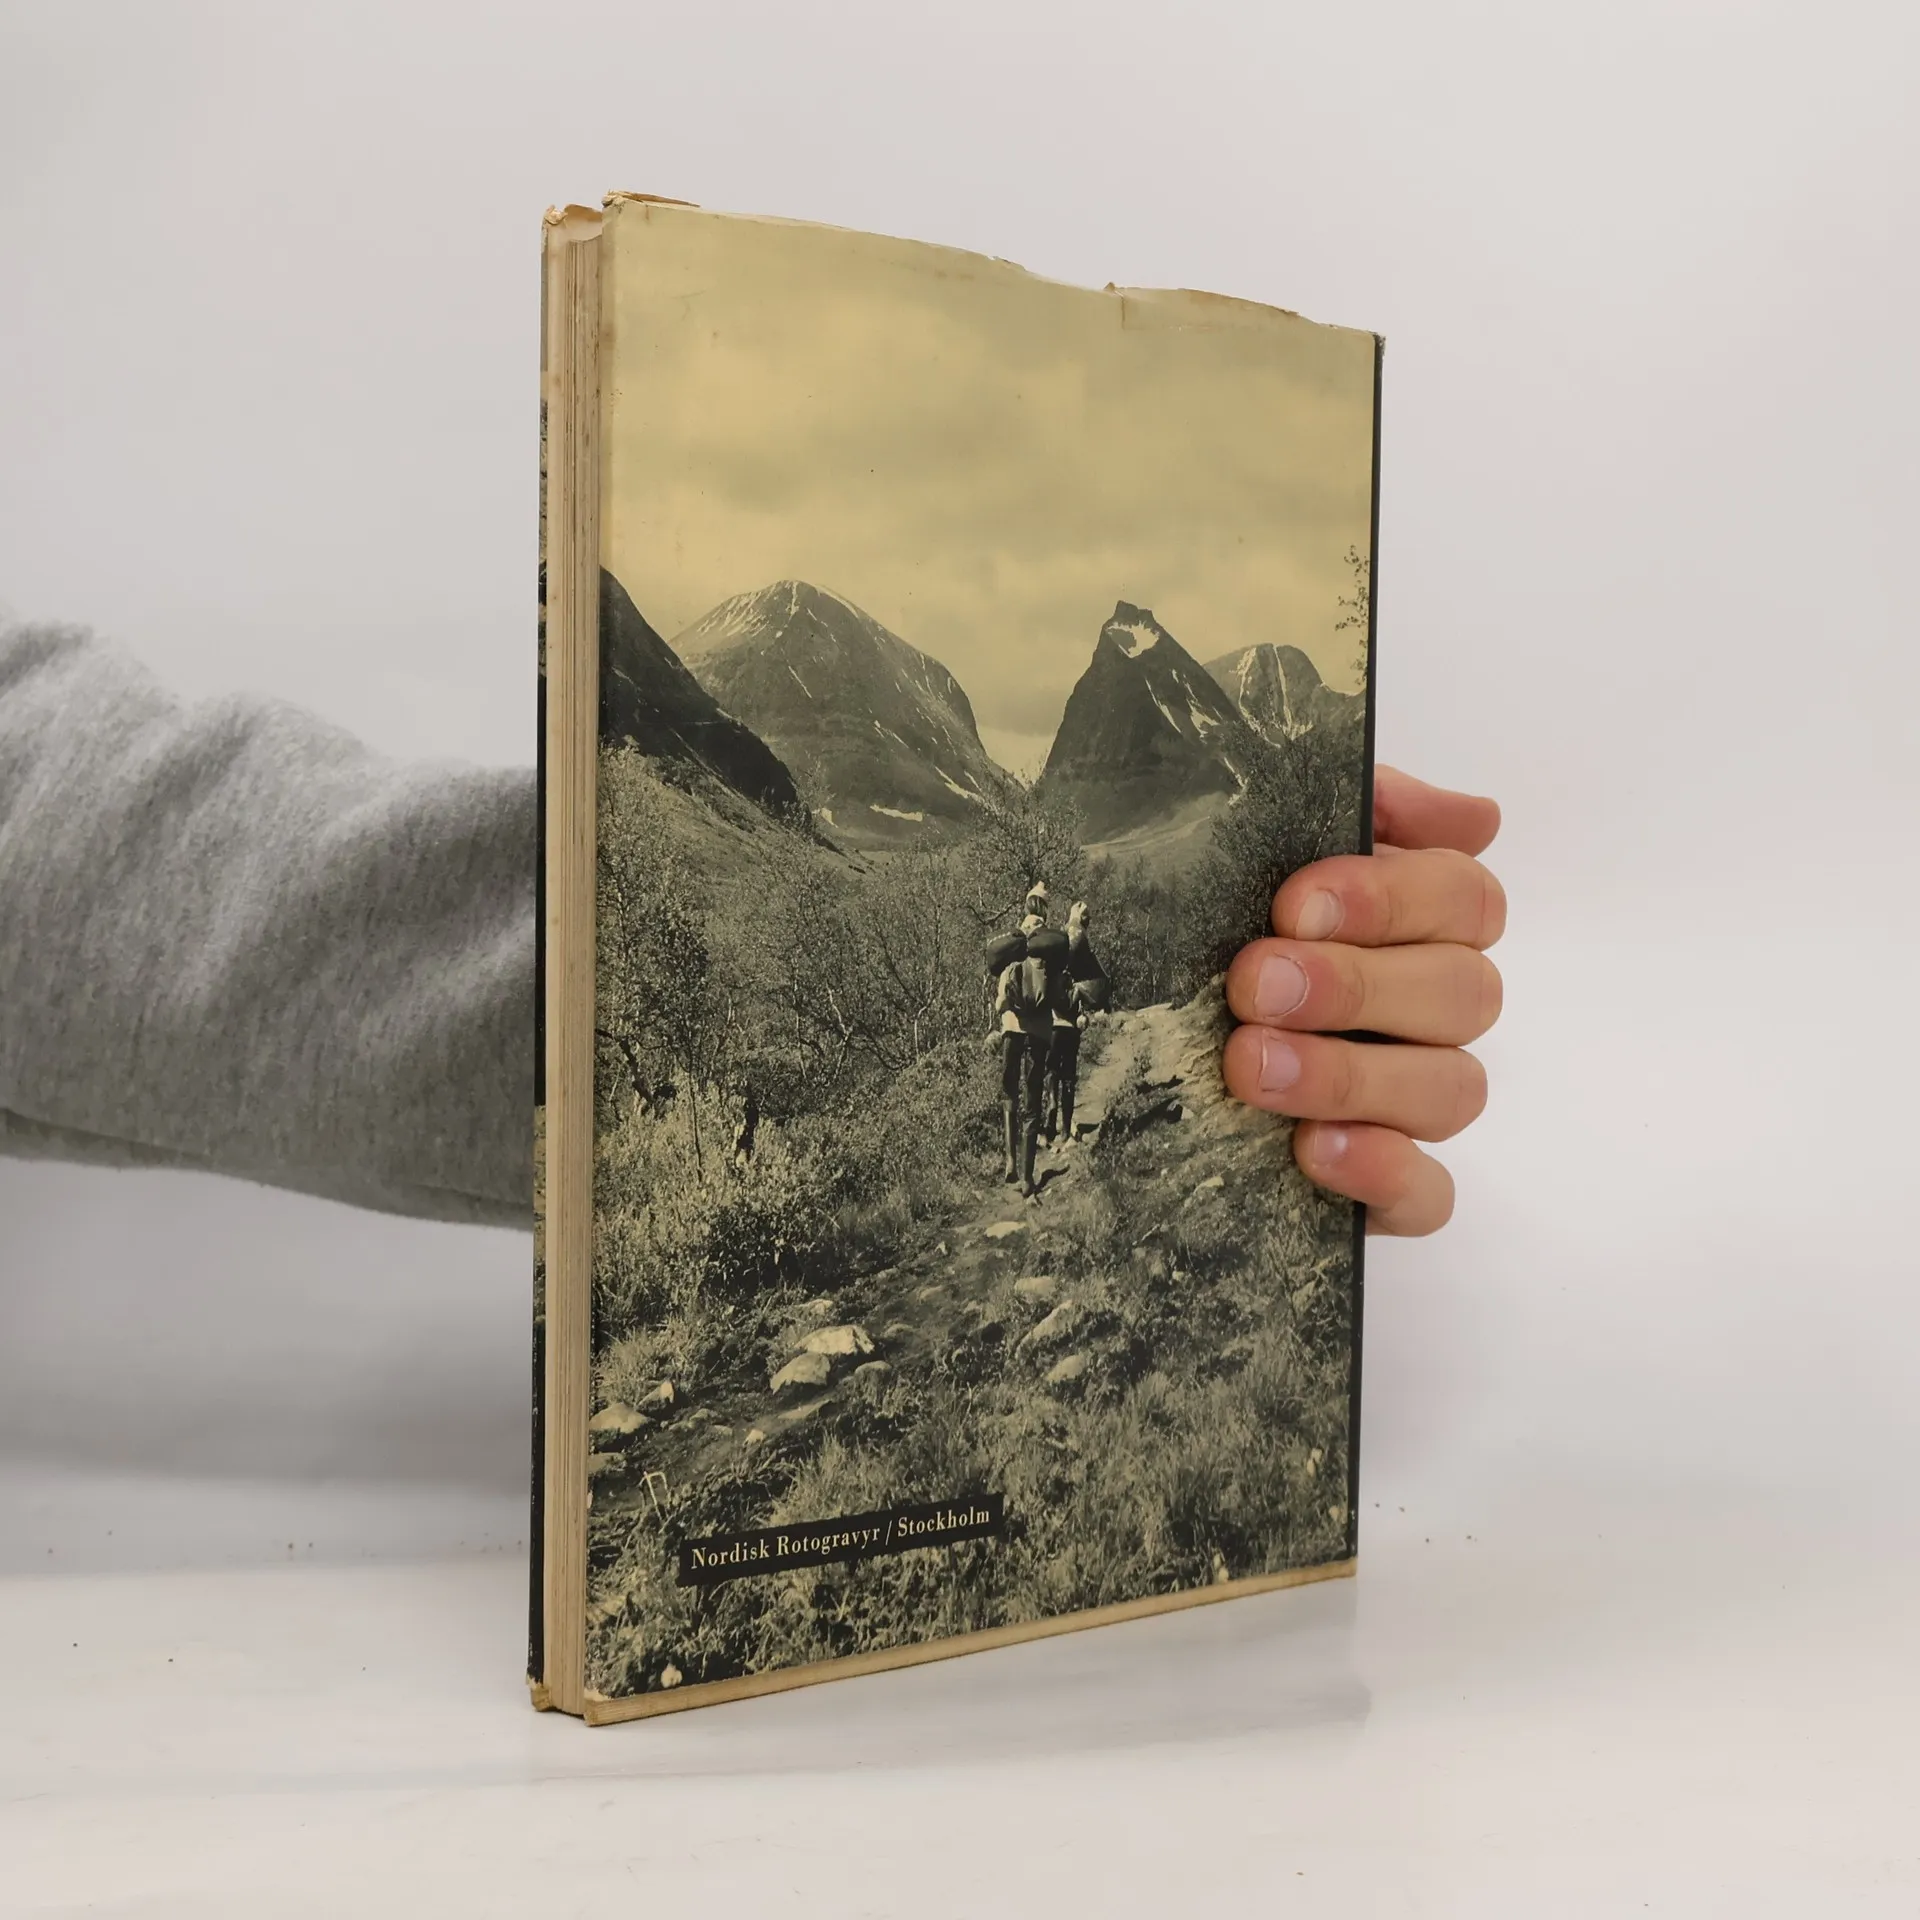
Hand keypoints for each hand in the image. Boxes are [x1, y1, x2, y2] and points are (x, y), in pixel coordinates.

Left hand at [1221, 767, 1503, 1235]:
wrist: (1122, 1040)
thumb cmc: (1211, 924)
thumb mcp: (1258, 842)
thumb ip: (1359, 805)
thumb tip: (1476, 817)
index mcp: (1418, 922)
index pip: (1465, 899)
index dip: (1392, 899)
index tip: (1294, 904)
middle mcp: (1430, 1011)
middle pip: (1462, 993)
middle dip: (1354, 985)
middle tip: (1252, 984)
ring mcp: (1412, 1103)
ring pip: (1451, 1091)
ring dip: (1351, 1075)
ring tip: (1252, 1067)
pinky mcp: (1384, 1187)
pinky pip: (1427, 1196)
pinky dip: (1382, 1173)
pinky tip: (1311, 1149)